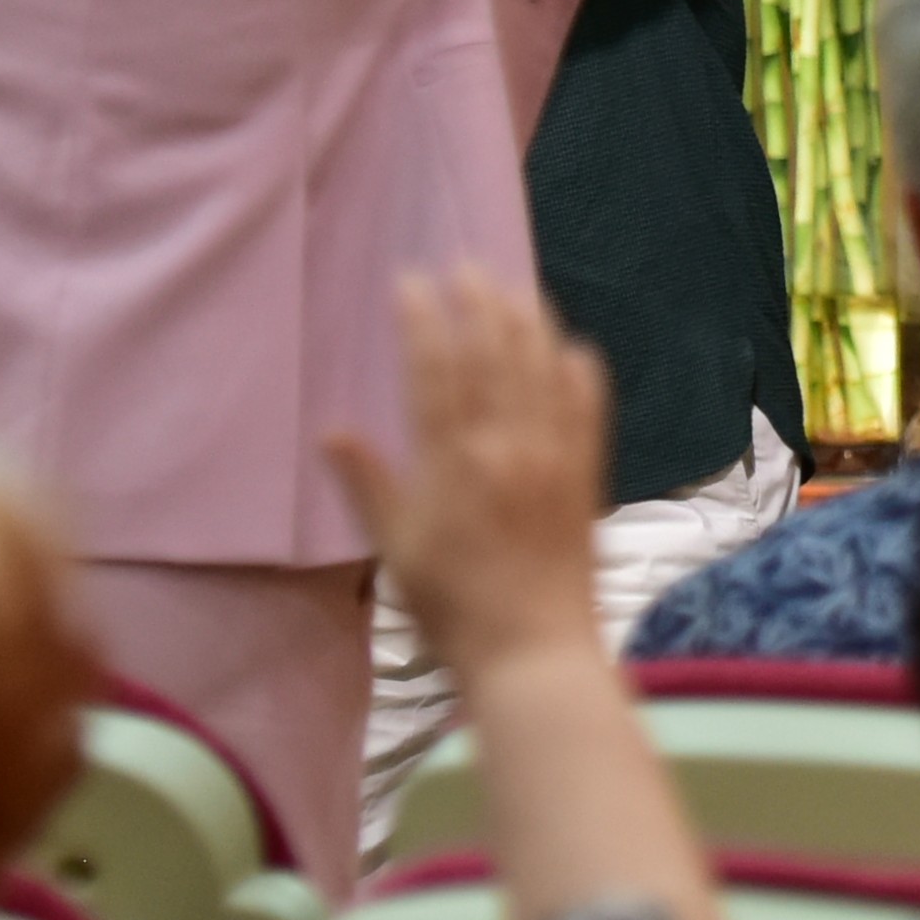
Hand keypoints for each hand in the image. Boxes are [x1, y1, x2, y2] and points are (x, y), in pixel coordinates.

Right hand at [327, 273, 607, 683]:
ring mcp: (553, 459)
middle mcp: (506, 448)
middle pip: (492, 356)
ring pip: (540, 370)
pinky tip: (573, 346)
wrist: (533, 654)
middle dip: (477, 304)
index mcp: (452, 463)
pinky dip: (581, 372)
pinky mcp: (587, 478)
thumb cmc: (453, 609)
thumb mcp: (396, 551)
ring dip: (526, 322)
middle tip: (465, 265)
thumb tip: (330, 431)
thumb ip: (369, 486)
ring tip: (512, 287)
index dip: (422, 321)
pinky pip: (588, 410)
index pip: (434, 372)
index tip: (412, 282)